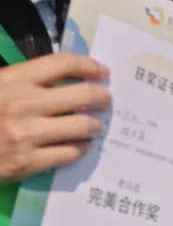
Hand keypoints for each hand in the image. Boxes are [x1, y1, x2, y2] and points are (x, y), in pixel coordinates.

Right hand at [0, 54, 110, 183]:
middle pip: (83, 94)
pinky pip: (70, 152)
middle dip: (102, 97)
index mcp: (13, 80)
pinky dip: (82, 147)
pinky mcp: (28, 163)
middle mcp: (24, 104)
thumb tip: (62, 77)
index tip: (103, 71)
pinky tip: (80, 145)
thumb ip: (23, 80)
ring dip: (96, 124)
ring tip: (96, 125)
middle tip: (106, 100)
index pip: (64, 63)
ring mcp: (28, 135)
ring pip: (83, 125)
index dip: (90, 65)